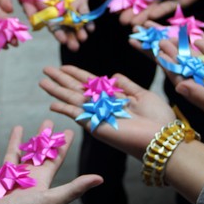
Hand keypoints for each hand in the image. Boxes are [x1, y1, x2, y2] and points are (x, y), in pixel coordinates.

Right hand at [0, 120, 102, 203]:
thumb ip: (74, 187)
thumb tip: (100, 179)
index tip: (67, 130)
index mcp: (40, 180)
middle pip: (35, 153)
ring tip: (19, 126)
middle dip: (41, 137)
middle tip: (47, 121)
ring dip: (17, 142)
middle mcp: (24, 177)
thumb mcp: (51, 199)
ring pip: (13, 155)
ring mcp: (6, 177)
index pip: (54, 158)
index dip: (61, 145)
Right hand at [20, 0, 91, 51]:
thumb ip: (28, 7)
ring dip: (81, 31)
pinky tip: (91, 27)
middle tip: (74, 46)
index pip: (55, 28)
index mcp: (49, 16)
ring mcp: (72, 9)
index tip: (62, 40)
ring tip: (83, 37)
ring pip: (78, 23)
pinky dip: (89, 20)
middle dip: (71, 38)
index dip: (59, 34)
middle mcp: (61, 15)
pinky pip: (86, 12)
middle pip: (67, 29)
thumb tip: (32, 20)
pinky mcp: (81, 1)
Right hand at [39, 65, 174, 156]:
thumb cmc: (157, 118)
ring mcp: (97, 115)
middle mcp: (102, 106)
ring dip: (56, 90)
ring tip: (42, 81)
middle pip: (76, 89)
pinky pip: (76, 114)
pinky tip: (51, 104)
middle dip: (60, 79)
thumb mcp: (142, 95)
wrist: (161, 137)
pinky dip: (64, 109)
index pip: (89, 82)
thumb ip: (126, 85)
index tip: (64, 66)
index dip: (76, 73)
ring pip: (71, 99)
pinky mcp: (95, 125)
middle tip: (45, 69)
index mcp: (112, 97)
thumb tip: (113, 75)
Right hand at [119, 0, 203, 25]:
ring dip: (142, 17)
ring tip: (134, 23)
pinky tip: (152, 14)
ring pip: (150, 11)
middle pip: (137, 7)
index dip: (121, 2)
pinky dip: (160, 11)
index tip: (114, 9)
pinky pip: (166, 8)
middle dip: (129, 14)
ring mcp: (161, 2)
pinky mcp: (175, 4)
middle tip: (122, 21)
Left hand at [156, 37, 203, 125]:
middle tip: (158, 41)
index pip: (182, 80)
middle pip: (186, 67)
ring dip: (185, 47)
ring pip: (199, 59)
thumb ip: (201, 95)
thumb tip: (178, 87)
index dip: (169, 67)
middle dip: (172, 54)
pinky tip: (196, 38)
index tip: (158, 54)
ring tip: (171, 36)